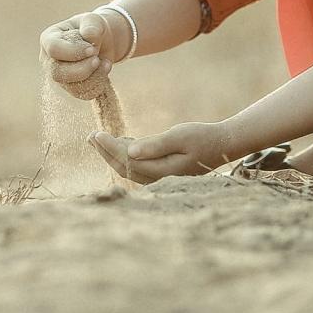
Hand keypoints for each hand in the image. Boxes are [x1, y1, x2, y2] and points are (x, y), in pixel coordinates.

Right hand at [38, 12, 125, 99]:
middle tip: (97, 59)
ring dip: (94, 76)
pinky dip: (98, 84)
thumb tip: (89, 34)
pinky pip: (83, 93)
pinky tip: (103, 70)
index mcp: (48, 39)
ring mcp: (58, 76)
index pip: (54, 49)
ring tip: (105, 62)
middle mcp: (48, 60)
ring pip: (71, 86)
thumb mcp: (93, 21)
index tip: (92, 49)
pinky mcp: (70, 87)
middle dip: (82, 69)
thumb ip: (91, 24)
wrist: (101, 42)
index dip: (73, 51)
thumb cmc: (92, 28)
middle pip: (57, 73)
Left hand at [88, 121, 237, 182]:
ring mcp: (161, 176)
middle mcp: (159, 178)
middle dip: (105, 152)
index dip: (109, 148)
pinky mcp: (164, 171)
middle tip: (90, 137)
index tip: (97, 134)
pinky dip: (126, 155)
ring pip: (129, 168)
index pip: (127, 161)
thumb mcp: (179, 136)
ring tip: (97, 139)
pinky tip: (121, 143)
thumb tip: (130, 152)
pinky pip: (139, 166)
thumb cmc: (202, 137)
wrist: (223, 145)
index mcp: (162, 170)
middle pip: (124, 167)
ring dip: (113, 154)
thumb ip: (155, 145)